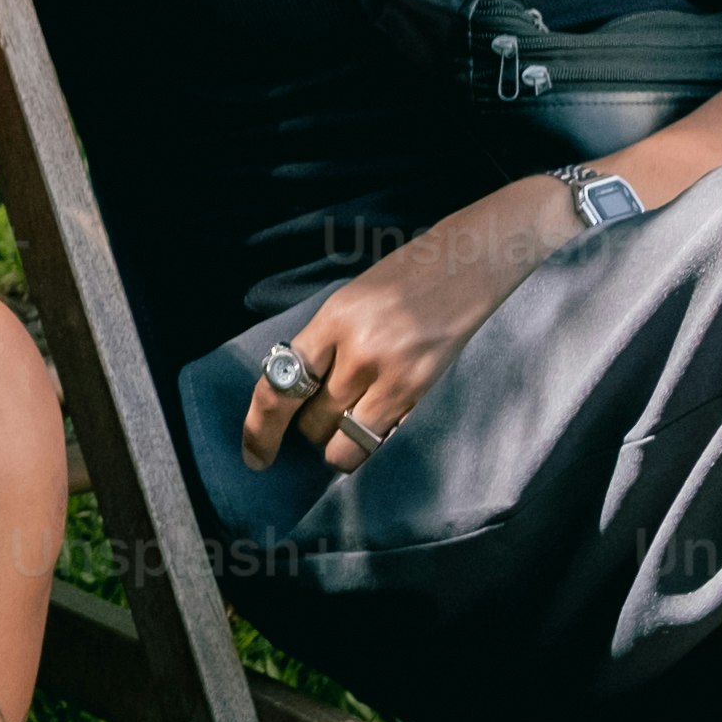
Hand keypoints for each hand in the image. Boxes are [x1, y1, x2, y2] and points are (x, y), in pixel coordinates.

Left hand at [240, 179, 570, 472]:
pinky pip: (373, 443)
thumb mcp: (348, 300)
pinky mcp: (417, 393)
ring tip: (348, 418)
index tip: (254, 454)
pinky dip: (363, 445)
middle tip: (324, 409)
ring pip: (339, 440)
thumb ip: (322, 344)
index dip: (259, 429)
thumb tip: (295, 393)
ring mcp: (389, 375)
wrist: (467, 267)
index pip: (278, 387)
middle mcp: (356, 350)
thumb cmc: (405, 279)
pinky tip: (369, 428)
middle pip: (309, 419)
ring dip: (335, 440)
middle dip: (308, 425)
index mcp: (332, 319)